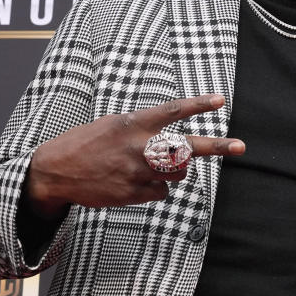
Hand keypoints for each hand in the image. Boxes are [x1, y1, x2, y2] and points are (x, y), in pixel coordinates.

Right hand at [25, 95, 244, 217]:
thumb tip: (175, 144)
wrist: (55, 173)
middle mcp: (139, 148)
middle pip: (186, 148)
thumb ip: (144, 129)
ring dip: (176, 168)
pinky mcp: (134, 194)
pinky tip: (134, 181)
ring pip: (179, 172)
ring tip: (151, 163)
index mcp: (133, 124)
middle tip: (240, 146)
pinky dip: (157, 186)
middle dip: (216, 147)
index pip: (172, 112)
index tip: (220, 101)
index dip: (198, 105)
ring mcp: (138, 173)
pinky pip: (162, 191)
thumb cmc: (86, 143)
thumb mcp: (114, 125)